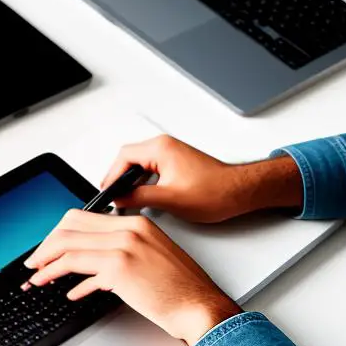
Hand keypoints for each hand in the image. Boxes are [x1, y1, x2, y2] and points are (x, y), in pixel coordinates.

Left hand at [24, 210, 242, 345]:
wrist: (199, 305)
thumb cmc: (180, 287)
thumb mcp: (152, 256)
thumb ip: (123, 249)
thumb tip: (91, 259)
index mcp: (136, 222)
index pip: (84, 216)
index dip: (59, 232)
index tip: (49, 247)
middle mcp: (129, 229)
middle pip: (70, 227)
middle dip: (46, 246)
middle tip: (36, 263)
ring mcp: (125, 246)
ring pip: (69, 248)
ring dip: (47, 265)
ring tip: (38, 279)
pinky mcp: (121, 268)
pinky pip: (80, 271)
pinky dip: (68, 283)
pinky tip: (70, 293)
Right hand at [103, 135, 302, 222]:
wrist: (238, 192)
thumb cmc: (214, 192)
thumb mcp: (170, 199)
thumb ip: (140, 198)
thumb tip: (120, 199)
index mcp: (161, 148)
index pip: (124, 157)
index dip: (111, 176)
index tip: (106, 192)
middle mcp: (165, 146)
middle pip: (129, 158)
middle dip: (119, 179)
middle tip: (113, 198)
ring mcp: (171, 153)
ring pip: (139, 164)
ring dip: (130, 181)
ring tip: (125, 200)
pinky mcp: (176, 162)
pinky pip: (150, 168)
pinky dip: (142, 181)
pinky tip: (142, 197)